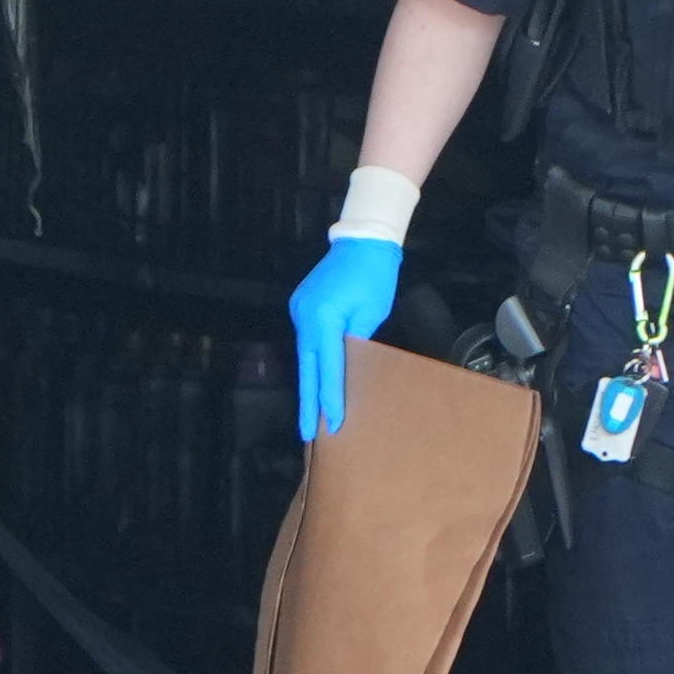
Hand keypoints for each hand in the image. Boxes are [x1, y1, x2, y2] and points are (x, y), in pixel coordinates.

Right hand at [288, 236, 405, 444]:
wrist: (362, 239)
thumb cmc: (375, 276)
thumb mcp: (372, 313)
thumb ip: (356, 342)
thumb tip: (346, 366)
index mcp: (323, 318)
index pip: (328, 366)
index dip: (330, 397)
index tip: (333, 424)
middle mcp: (304, 316)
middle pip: (307, 368)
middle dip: (309, 402)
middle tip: (308, 434)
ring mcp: (299, 310)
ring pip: (305, 356)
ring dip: (310, 384)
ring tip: (312, 416)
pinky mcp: (302, 307)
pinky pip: (307, 342)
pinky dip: (312, 364)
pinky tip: (315, 382)